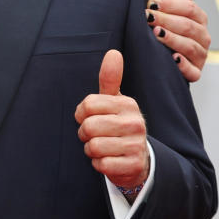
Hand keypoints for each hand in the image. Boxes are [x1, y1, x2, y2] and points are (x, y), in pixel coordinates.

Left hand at [74, 50, 149, 188]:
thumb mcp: (113, 101)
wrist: (136, 159)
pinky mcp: (134, 165)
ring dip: (91, 150)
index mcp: (127, 104)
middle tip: (95, 135)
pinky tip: (109, 160)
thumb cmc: (118, 125)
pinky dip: (99, 164)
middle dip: (85, 134)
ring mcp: (136, 145)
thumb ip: (110, 78)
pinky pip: (101, 164)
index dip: (81, 114)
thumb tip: (113, 53)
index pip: (87, 105)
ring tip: (102, 147)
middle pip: (89, 126)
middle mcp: (135, 123)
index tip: (89, 117)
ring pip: (93, 146)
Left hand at [146, 0, 209, 81]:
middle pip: (188, 26)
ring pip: (190, 46)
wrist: (164, 60)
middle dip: (167, 20)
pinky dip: (183, 65)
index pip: (190, 8)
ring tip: (156, 33)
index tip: (151, 3)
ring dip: (172, 39)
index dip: (170, 4)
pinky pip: (192, 71)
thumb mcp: (173, 13)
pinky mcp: (195, 73)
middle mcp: (203, 37)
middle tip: (148, 17)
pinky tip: (173, 59)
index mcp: (199, 20)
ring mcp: (200, 56)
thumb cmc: (168, 30)